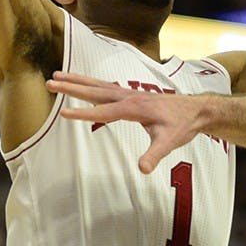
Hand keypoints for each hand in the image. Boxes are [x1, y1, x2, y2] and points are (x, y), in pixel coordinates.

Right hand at [46, 71, 203, 173]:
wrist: (195, 110)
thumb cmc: (181, 125)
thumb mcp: (169, 142)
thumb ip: (154, 155)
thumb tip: (142, 169)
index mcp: (134, 107)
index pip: (103, 111)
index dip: (83, 113)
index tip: (62, 112)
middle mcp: (129, 96)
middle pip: (95, 90)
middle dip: (72, 87)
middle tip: (50, 82)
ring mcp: (129, 93)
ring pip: (99, 85)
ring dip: (78, 80)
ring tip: (58, 76)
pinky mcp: (131, 94)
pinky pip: (106, 87)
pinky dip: (91, 83)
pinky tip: (82, 84)